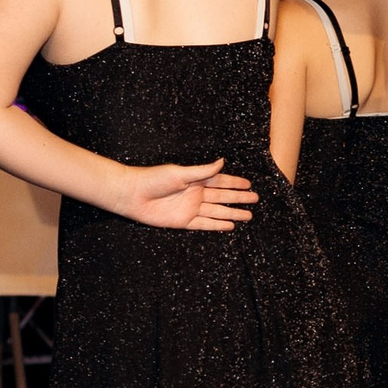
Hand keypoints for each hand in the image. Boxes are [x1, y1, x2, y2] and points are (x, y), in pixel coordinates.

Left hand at [114, 160, 257, 231]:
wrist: (133, 195)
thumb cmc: (153, 179)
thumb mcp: (180, 173)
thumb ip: (202, 171)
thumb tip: (222, 162)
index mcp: (195, 180)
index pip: (220, 181)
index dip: (235, 183)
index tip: (249, 184)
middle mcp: (195, 194)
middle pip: (222, 197)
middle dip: (239, 198)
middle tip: (255, 199)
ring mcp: (190, 208)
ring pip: (217, 212)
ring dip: (232, 213)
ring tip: (248, 215)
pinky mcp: (183, 221)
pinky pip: (204, 224)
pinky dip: (217, 225)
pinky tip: (229, 225)